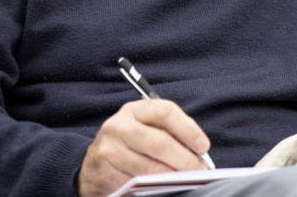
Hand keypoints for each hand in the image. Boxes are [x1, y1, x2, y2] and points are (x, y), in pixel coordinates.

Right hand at [77, 99, 211, 196]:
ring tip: (188, 180)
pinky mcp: (108, 170)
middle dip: (185, 158)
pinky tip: (166, 185)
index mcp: (135, 110)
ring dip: (174, 175)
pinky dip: (157, 184)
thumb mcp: (145, 132)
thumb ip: (168, 135)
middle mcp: (121, 125)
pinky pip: (139, 180)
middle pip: (160, 141)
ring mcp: (112, 147)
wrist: (94, 168)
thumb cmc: (128, 148)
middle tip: (199, 169)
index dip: (188, 129)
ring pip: (151, 165)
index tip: (202, 145)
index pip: (165, 111)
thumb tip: (198, 150)